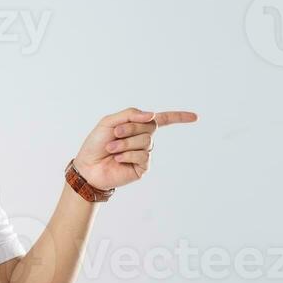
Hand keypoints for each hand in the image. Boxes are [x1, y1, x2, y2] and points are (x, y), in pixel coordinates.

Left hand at [72, 108, 197, 191]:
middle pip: (151, 126)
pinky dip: (128, 155)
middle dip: (131, 128)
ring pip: (146, 141)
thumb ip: (130, 114)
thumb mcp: (109, 122)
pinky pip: (143, 156)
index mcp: (137, 127)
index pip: (162, 120)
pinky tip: (117, 159)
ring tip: (111, 149)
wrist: (87, 167)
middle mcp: (144, 139)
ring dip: (126, 143)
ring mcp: (144, 154)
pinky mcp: (142, 168)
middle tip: (115, 134)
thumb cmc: (95, 144)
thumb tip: (153, 115)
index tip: (195, 117)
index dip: (178, 117)